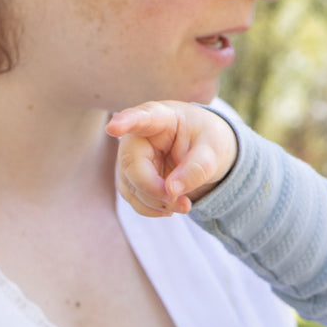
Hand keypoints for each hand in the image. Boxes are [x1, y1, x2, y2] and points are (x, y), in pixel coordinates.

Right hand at [105, 101, 237, 216]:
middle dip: (155, 190)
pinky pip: (133, 198)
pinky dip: (152, 208)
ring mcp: (130, 157)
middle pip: (132, 165)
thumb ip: (197, 168)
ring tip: (184, 205)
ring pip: (131, 186)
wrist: (202, 148)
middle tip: (184, 203)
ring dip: (156, 203)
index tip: (113, 128)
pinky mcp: (130, 177)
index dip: (124, 123)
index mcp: (161, 118)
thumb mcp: (213, 150)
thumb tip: (170, 191)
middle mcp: (138, 135)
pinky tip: (171, 206)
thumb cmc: (206, 140)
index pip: (140, 118)